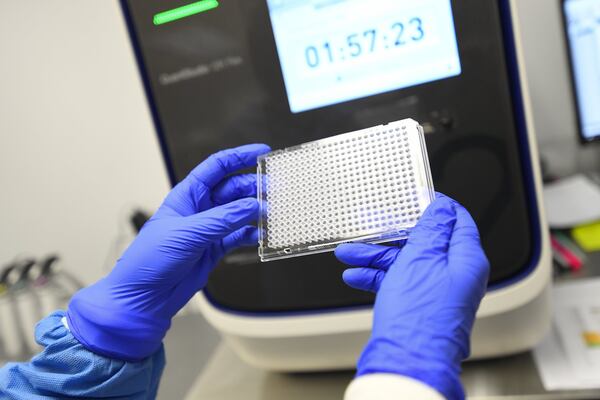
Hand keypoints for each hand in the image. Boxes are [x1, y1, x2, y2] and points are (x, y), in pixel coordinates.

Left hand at [67, 144, 270, 361]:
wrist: (143, 297)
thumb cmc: (150, 259)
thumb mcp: (188, 233)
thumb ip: (223, 219)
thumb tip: (253, 206)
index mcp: (187, 195)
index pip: (217, 167)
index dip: (239, 157)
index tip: (262, 153)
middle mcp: (199, 209)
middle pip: (233, 189)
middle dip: (254, 187)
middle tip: (274, 190)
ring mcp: (208, 229)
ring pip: (239, 212)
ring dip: (256, 211)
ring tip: (273, 212)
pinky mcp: (214, 249)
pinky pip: (239, 236)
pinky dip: (252, 234)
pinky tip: (262, 234)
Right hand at [335, 194, 488, 399]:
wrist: (406, 361)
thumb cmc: (419, 316)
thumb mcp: (421, 259)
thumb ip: (432, 229)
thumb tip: (443, 207)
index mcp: (465, 260)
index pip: (457, 222)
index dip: (437, 208)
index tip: (417, 197)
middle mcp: (454, 276)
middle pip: (424, 243)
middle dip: (391, 234)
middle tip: (371, 225)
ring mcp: (435, 292)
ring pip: (405, 262)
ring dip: (375, 256)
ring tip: (348, 253)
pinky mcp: (417, 306)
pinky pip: (397, 282)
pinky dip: (376, 277)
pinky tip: (355, 275)